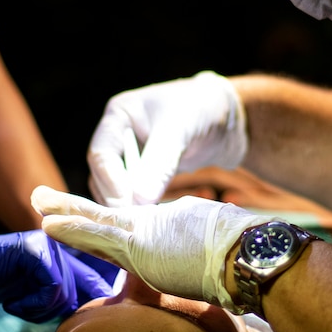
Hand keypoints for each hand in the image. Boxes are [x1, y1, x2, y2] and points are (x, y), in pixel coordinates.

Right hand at [0, 230, 119, 322]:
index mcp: (62, 251)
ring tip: (16, 305)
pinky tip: (12, 303)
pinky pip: (52, 287)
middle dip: (52, 311)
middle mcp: (59, 244)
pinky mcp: (36, 250)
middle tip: (26, 311)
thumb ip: (60, 294)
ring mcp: (48, 244)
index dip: (97, 295)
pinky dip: (31, 304)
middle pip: (78, 290)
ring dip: (37, 310)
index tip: (98, 313)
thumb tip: (92, 308)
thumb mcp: (33, 292)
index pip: (92, 276)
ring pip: (65, 292)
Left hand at [32, 185, 268, 310]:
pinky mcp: (140, 244)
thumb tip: (180, 266)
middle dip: (73, 209)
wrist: (250, 254)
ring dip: (65, 213)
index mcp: (168, 225)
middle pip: (105, 216)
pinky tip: (49, 224)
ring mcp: (145, 232)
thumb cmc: (241, 257)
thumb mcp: (210, 252)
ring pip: (96, 220)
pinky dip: (73, 229)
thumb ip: (188, 257)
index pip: (126, 227)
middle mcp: (154, 222)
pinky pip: (98, 235)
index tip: (78, 219)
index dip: (99, 224)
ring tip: (38, 202)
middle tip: (43, 198)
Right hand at [86, 71, 247, 206]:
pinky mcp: (147, 173)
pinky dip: (142, 206)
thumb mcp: (179, 129)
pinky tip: (155, 218)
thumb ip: (159, 162)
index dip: (111, 182)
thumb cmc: (203, 108)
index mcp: (119, 115)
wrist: (230, 118)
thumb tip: (139, 199)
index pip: (100, 154)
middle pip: (103, 175)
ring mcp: (133, 155)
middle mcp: (120, 136)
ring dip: (128, 205)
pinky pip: (136, 194)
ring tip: (146, 223)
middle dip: (117, 197)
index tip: (126, 205)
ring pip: (116, 188)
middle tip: (135, 222)